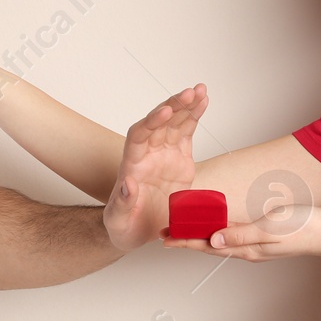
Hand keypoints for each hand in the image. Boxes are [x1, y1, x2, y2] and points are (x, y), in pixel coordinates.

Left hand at [103, 84, 206, 250]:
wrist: (136, 230)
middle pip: (159, 123)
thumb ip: (122, 203)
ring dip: (186, 105)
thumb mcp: (118, 220)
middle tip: (189, 93)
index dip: (152, 122)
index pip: (139, 136)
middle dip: (173, 106)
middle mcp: (147, 154)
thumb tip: (127, 183)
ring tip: (201, 90)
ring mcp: (163, 154)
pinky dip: (194, 116)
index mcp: (131, 165)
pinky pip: (186, 132)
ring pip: (174, 123)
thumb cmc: (123, 225)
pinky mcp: (179, 158)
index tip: (165, 112)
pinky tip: (203, 101)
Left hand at [162, 202, 320, 261]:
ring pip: (221, 241)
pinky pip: (234, 236)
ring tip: (184, 230)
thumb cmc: (303, 228)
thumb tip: (213, 240)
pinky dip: (219, 231)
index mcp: (246, 249)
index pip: (207, 246)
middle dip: (187, 239)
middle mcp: (248, 249)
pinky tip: (216, 225)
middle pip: (210, 245)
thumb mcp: (268, 229)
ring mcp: (256, 246)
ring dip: (201, 235)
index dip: (185, 241)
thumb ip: (240, 234)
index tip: (165, 238)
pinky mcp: (264, 238)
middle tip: (166, 233)